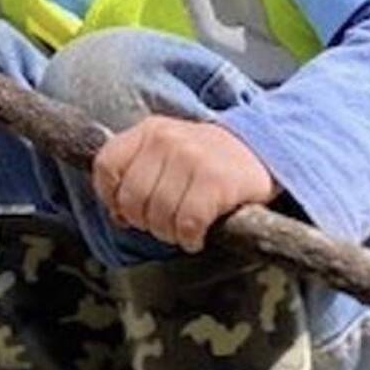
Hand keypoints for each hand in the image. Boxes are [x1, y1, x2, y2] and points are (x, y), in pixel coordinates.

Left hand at [92, 117, 276, 252]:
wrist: (263, 152)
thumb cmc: (207, 161)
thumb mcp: (167, 150)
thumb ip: (137, 171)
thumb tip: (117, 213)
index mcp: (150, 130)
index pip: (106, 166)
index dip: (111, 198)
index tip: (125, 211)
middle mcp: (168, 140)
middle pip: (132, 199)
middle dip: (145, 222)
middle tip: (163, 223)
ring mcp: (193, 159)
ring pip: (159, 215)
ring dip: (169, 233)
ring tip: (182, 229)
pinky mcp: (217, 182)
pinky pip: (188, 224)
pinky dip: (190, 238)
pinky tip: (198, 234)